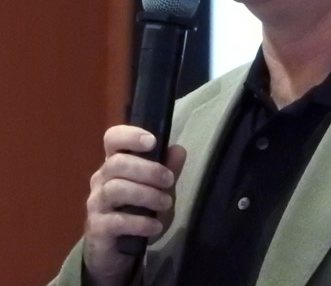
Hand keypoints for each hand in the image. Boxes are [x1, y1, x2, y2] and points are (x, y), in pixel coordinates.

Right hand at [82, 125, 185, 285]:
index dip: (130, 135)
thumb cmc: (138, 211)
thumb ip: (168, 169)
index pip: (112, 138)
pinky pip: (117, 220)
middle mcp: (101, 178)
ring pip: (116, 189)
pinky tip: (154, 226)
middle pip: (117, 163)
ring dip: (146, 195)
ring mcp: (96, 203)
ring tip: (166, 203)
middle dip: (148, 170)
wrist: (117, 251)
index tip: (152, 141)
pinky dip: (140, 222)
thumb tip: (179, 149)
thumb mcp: (159, 188)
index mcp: (115, 162)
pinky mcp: (96, 228)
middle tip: (169, 180)